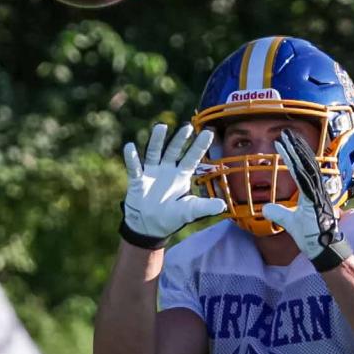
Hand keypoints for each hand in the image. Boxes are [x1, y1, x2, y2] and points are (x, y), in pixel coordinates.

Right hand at [120, 122, 226, 248]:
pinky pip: (134, 167)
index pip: (192, 158)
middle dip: (180, 139)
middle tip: (188, 127)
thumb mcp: (190, 211)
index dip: (200, 146)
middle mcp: (167, 170)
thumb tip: (223, 205)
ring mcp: (152, 173)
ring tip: (161, 127)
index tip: (209, 132)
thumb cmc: (172, 217)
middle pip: (174, 151)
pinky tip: (130, 147)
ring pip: (154, 153)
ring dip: (157, 141)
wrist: (150, 227)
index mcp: (181, 175)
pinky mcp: (138, 180)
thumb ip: (205, 206)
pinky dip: (131, 158)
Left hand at [262, 129, 353, 271]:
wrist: (323, 248)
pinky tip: (294, 158)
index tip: (283, 142)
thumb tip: (265, 208)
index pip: (300, 169)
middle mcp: (317, 189)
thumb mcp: (289, 222)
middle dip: (296, 146)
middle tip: (285, 132)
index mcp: (311, 191)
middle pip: (306, 163)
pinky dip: (301, 169)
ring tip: (287, 139)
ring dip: (297, 152)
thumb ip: (278, 213)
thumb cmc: (311, 235)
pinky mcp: (318, 201)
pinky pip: (308, 182)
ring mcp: (318, 194)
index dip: (292, 155)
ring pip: (307, 168)